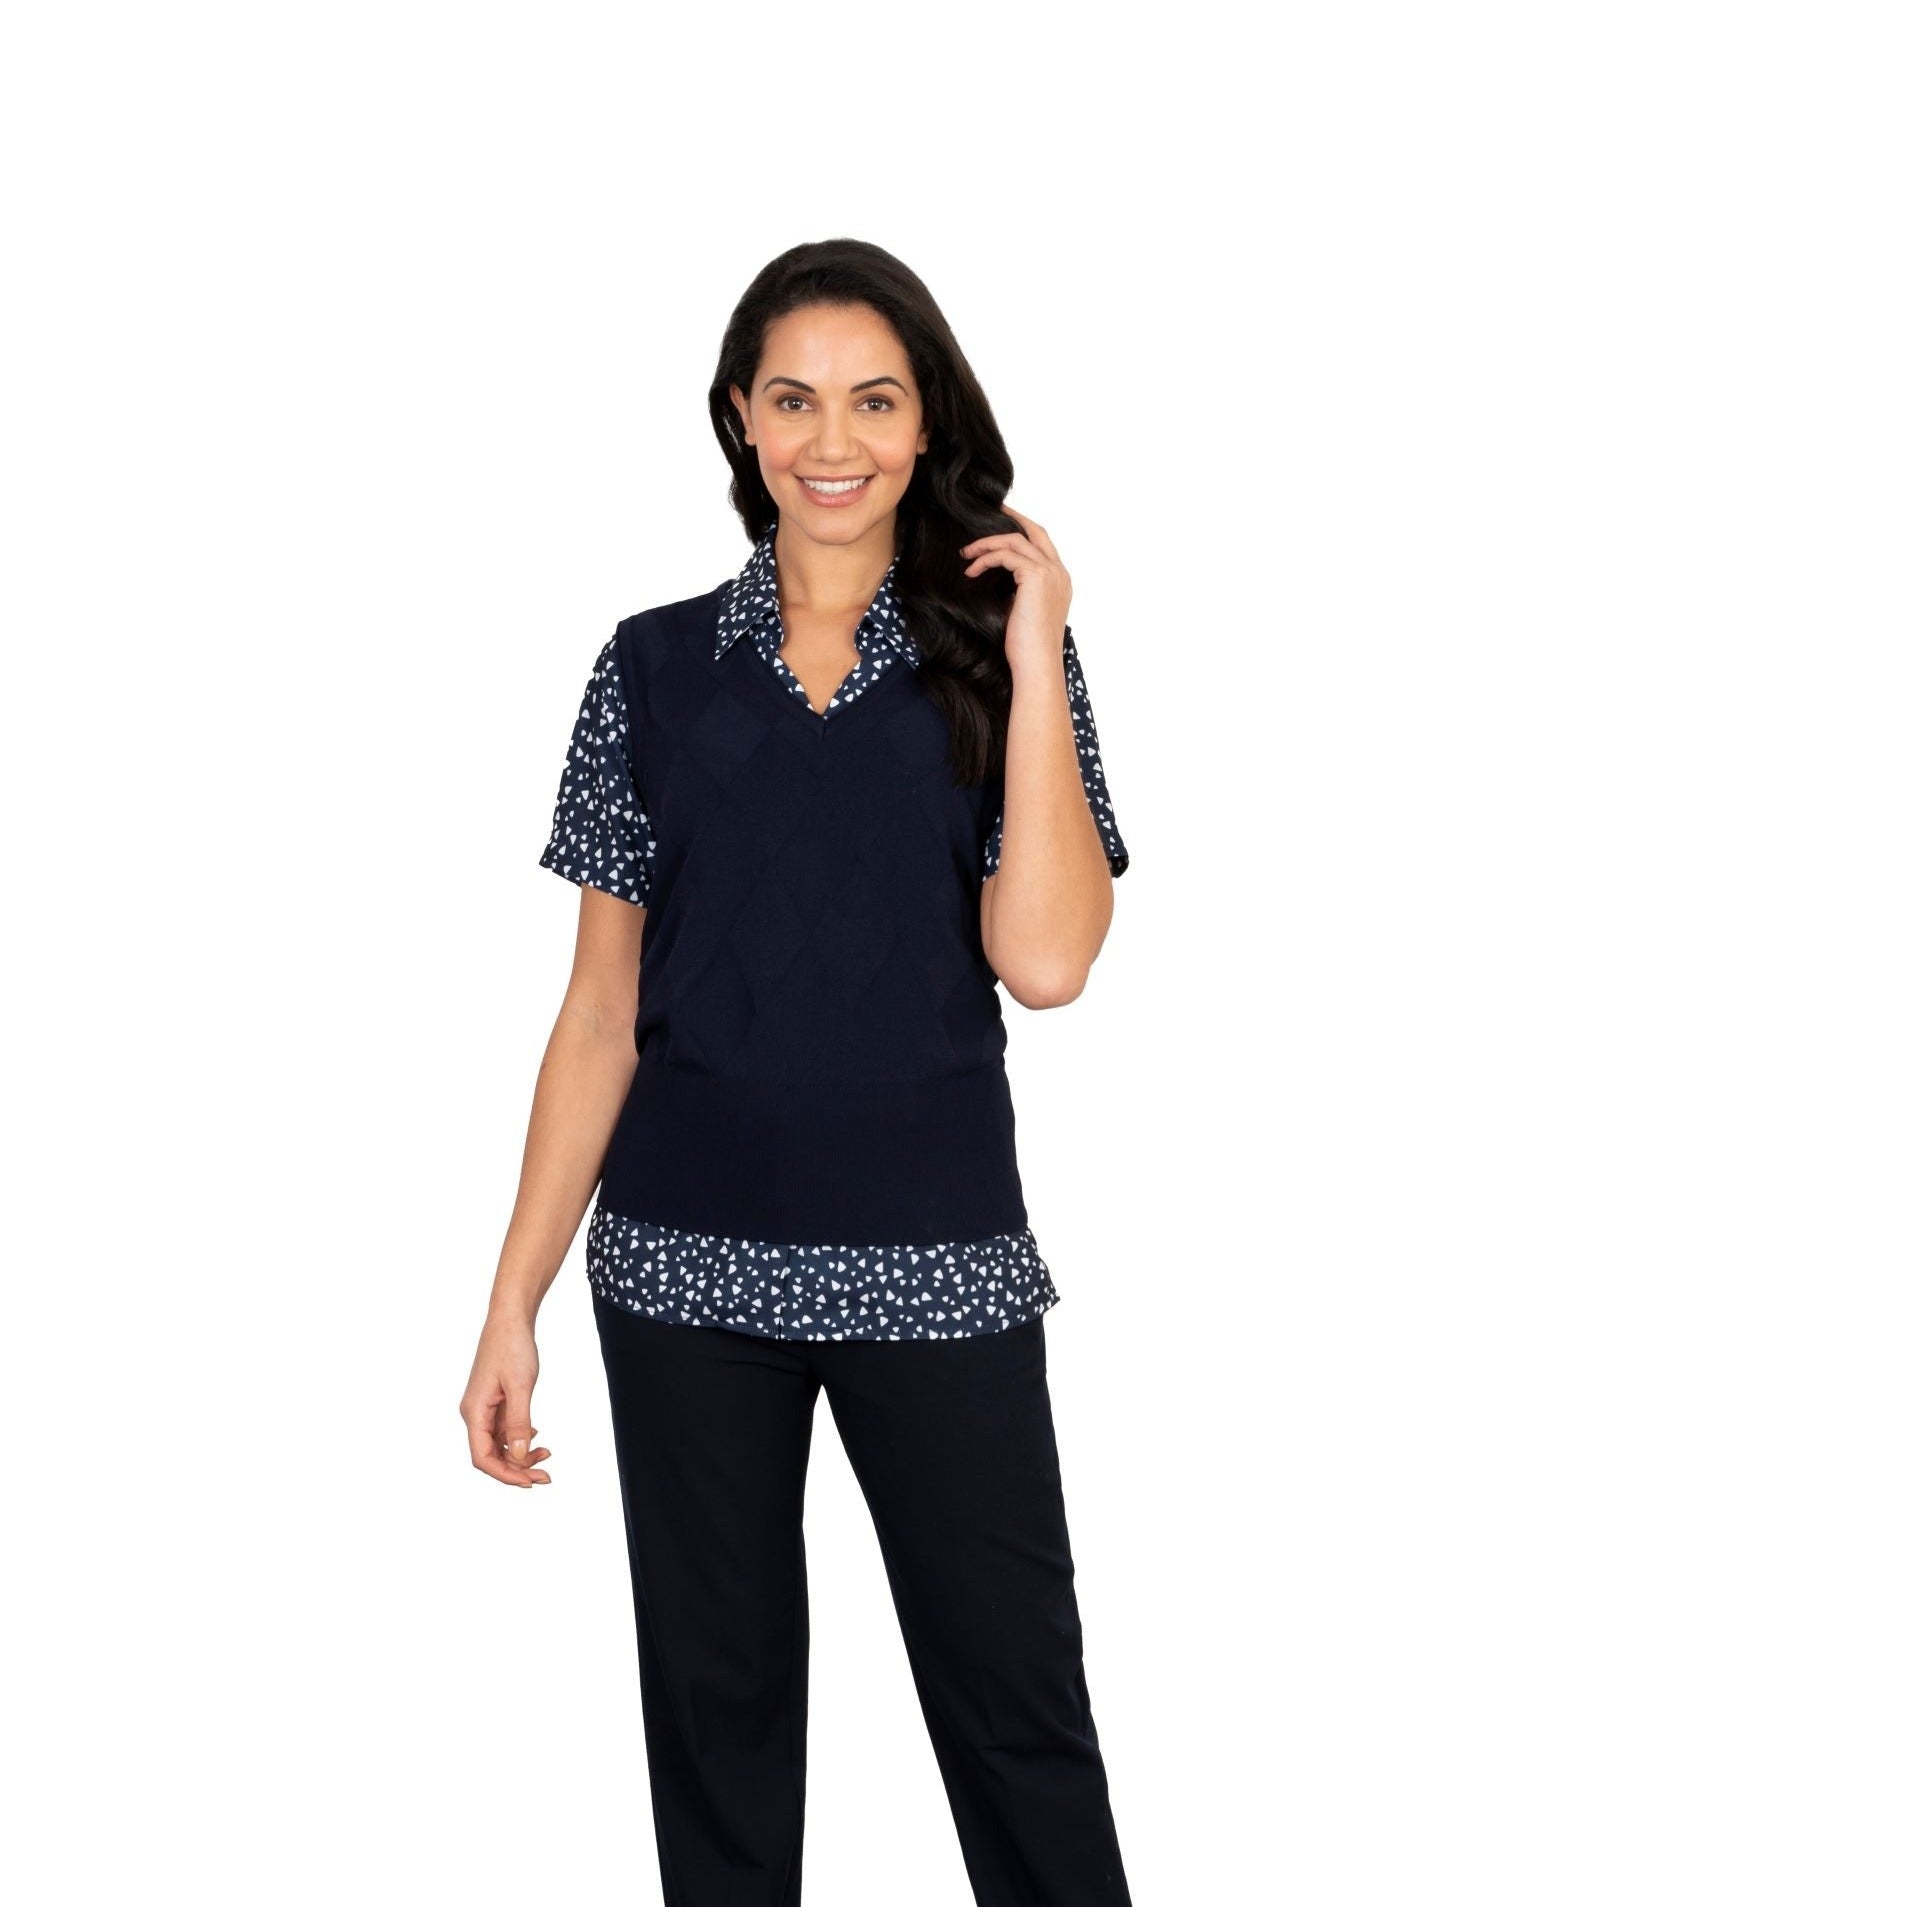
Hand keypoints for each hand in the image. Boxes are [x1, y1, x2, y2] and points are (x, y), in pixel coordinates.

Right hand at [461, 1314, 552, 1487]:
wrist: (510, 1320)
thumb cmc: (512, 1347)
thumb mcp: (520, 1386)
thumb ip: (518, 1421)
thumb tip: (518, 1456)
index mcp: (474, 1412)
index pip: (482, 1457)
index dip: (504, 1474)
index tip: (530, 1482)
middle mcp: (475, 1413)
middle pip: (491, 1455)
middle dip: (516, 1468)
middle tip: (545, 1476)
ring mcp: (484, 1408)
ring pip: (499, 1444)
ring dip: (520, 1454)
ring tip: (546, 1455)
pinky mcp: (494, 1402)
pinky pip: (504, 1430)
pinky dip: (520, 1438)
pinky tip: (536, 1437)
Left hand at [958, 506, 1071, 671]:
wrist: (1036, 664)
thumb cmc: (1027, 648)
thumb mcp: (1023, 612)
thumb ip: (1018, 590)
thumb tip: (996, 578)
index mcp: (1060, 581)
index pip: (1042, 545)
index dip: (1022, 531)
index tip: (1001, 526)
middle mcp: (1059, 572)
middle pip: (1035, 531)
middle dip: (1012, 517)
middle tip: (989, 513)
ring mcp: (1050, 572)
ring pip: (1016, 539)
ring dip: (988, 543)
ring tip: (966, 552)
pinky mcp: (1035, 576)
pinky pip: (1006, 554)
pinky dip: (986, 558)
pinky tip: (971, 571)